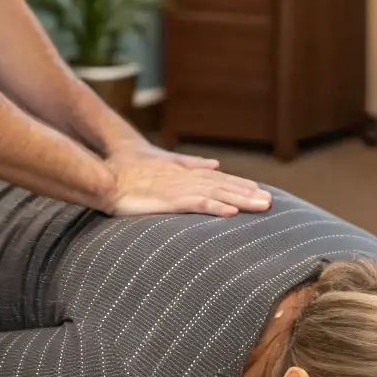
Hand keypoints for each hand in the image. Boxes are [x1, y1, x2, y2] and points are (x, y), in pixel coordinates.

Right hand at [102, 141, 271, 217]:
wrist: (105, 174)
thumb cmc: (127, 168)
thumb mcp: (160, 162)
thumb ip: (189, 164)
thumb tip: (214, 164)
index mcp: (184, 172)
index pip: (219, 179)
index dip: (240, 185)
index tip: (260, 192)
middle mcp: (185, 178)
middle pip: (223, 185)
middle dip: (248, 193)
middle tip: (271, 202)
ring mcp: (177, 187)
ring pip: (216, 193)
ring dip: (240, 200)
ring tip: (261, 206)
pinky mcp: (167, 199)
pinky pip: (195, 204)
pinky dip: (214, 207)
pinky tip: (230, 214)